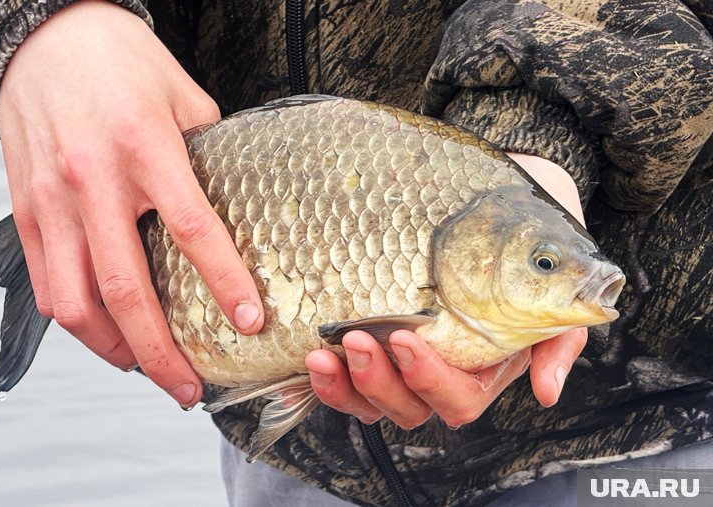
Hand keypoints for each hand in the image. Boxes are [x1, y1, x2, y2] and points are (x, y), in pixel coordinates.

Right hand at [0, 0, 263, 407]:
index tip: (250, 320)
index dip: (225, 282)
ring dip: (113, 349)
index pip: (193, 230)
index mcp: (144, 147)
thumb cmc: (118, 60)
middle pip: (129, 290)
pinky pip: (46, 282)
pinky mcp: (25, 210)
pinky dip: (77, 320)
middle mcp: (94, 181)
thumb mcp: (182, 94)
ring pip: (76, 302)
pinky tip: (105, 333)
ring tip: (146, 369)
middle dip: (162, 353)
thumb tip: (237, 202)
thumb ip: (211, 152)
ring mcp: (52, 200)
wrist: (45, 36)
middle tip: (190, 386)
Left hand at [305, 154, 587, 427]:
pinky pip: (347, 378)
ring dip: (345, 385)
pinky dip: (326, 379)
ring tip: (321, 352)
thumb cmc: (530, 240)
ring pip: (372, 400)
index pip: (458, 397)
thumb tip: (546, 391)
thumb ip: (557, 338)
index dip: (429, 379)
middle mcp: (443, 370)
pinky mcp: (376, 340)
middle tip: (355, 339)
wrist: (503, 201)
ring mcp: (405, 360)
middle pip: (408, 406)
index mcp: (485, 365)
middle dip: (378, 381)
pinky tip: (310, 356)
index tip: (405, 337)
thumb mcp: (553, 283)